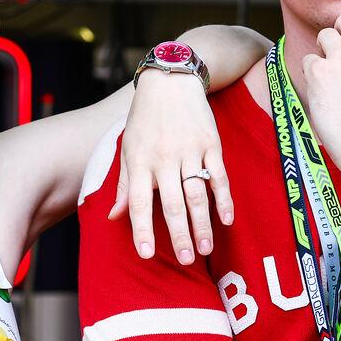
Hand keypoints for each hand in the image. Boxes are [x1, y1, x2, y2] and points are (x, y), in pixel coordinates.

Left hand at [112, 69, 233, 262]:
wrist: (172, 79)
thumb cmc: (145, 118)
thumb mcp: (128, 147)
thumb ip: (124, 184)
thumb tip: (114, 217)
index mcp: (139, 161)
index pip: (139, 202)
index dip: (141, 229)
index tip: (145, 254)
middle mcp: (164, 158)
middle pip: (172, 203)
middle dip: (178, 234)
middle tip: (185, 260)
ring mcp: (189, 151)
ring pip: (196, 194)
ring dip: (202, 224)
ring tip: (205, 249)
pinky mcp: (211, 144)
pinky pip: (219, 176)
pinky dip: (223, 198)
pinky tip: (226, 219)